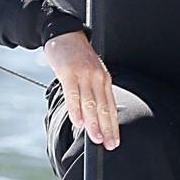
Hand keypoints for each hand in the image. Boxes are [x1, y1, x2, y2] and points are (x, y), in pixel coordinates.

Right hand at [42, 30, 118, 150]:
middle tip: (109, 145)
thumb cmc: (76, 57)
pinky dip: (76, 110)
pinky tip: (78, 122)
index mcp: (105, 79)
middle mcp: (98, 78)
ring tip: (96, 138)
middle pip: (104, 107)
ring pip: (90, 103)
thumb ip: (92, 91)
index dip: (113, 125)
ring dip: (93, 123)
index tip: (115, 141)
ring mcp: (84, 75)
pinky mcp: (69, 73)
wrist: (64, 34)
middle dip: (107, 128)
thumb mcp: (89, 73)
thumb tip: (90, 116)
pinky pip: (73, 94)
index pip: (111, 106)